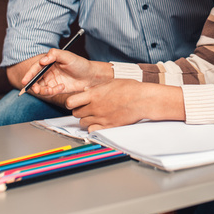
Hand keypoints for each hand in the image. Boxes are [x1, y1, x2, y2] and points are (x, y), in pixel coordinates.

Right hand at [21, 49, 112, 95]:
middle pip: (34, 79)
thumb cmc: (80, 64)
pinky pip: (48, 93)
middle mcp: (48, 71)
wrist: (91, 77)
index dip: (29, 74)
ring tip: (53, 89)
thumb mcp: (68, 56)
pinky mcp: (56, 89)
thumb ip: (55, 55)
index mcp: (49, 62)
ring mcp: (51, 80)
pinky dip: (53, 92)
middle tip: (36, 89)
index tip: (25, 81)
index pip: (35, 68)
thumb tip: (42, 60)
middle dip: (33, 86)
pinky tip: (62, 88)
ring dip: (43, 90)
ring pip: (40, 88)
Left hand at [65, 80, 184, 131]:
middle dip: (80, 110)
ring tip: (95, 115)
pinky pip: (92, 130)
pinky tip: (99, 122)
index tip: (75, 102)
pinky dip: (93, 127)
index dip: (71, 103)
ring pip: (82, 123)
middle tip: (87, 108)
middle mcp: (95, 107)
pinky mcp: (108, 126)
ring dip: (86, 119)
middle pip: (76, 113)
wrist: (143, 100)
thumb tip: (85, 91)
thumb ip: (96, 87)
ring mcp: (101, 118)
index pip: (71, 102)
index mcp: (94, 94)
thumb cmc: (130, 88)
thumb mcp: (111, 82)